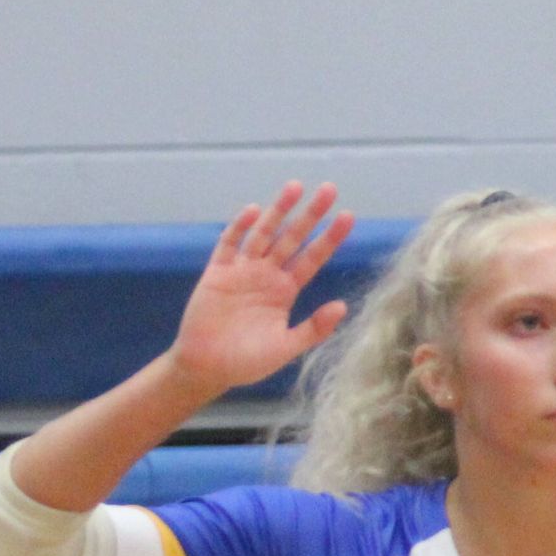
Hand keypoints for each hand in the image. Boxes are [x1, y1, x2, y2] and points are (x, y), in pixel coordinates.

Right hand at [169, 182, 356, 396]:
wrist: (207, 368)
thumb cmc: (247, 362)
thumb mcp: (286, 347)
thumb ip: (314, 328)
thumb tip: (343, 306)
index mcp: (285, 290)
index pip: (313, 257)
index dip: (329, 238)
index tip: (348, 216)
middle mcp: (266, 275)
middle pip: (292, 238)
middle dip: (310, 214)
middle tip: (330, 189)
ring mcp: (241, 271)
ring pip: (263, 235)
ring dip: (278, 211)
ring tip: (295, 187)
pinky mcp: (217, 274)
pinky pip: (229, 245)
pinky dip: (240, 228)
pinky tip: (254, 211)